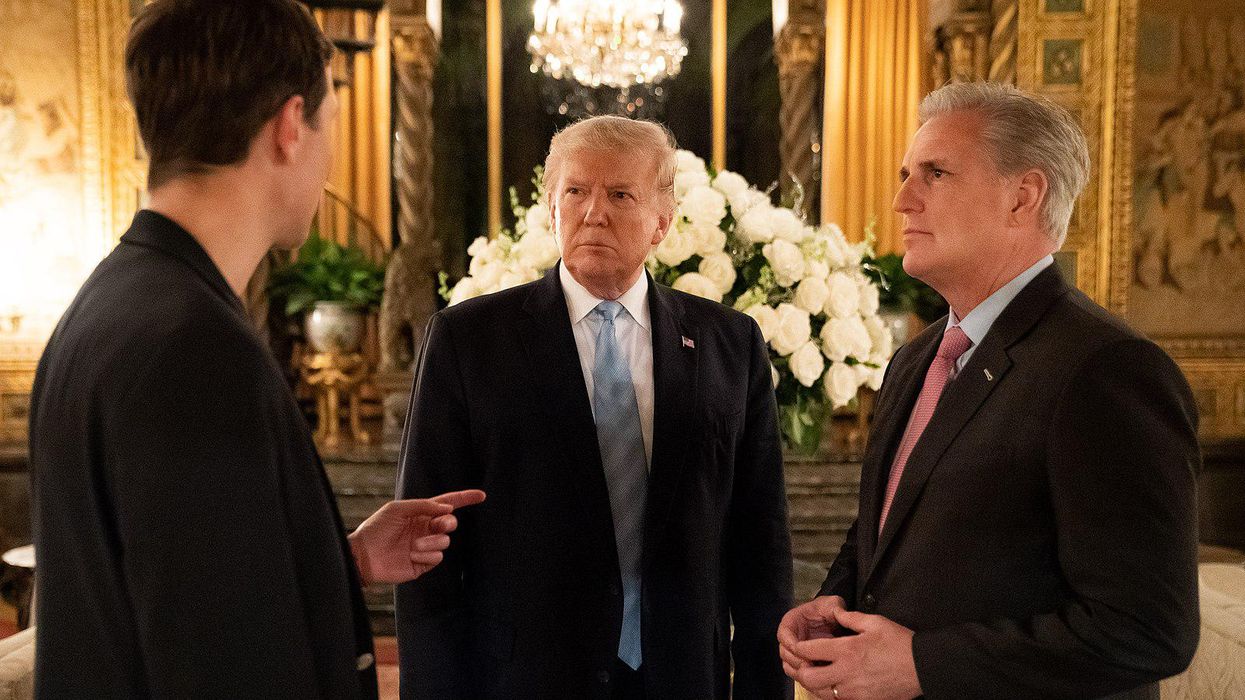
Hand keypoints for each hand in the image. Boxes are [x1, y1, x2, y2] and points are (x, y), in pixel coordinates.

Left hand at [348, 489, 485, 585]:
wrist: (363, 555)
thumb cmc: (376, 529)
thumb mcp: (397, 509)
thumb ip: (423, 505)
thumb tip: (447, 508)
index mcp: (421, 514)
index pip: (447, 504)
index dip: (464, 498)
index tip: (481, 495)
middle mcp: (426, 530)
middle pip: (450, 523)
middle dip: (448, 523)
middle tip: (440, 524)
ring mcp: (425, 547)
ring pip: (445, 541)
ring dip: (431, 542)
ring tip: (413, 546)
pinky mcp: (423, 564)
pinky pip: (438, 557)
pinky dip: (426, 555)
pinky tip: (412, 555)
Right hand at [778, 595, 847, 676]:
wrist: (834, 620)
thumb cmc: (830, 611)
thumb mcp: (832, 604)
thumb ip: (835, 607)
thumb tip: (839, 613)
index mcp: (792, 621)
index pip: (783, 634)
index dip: (790, 643)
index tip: (799, 650)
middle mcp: (791, 637)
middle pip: (785, 653)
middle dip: (796, 661)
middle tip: (809, 666)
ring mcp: (796, 651)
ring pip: (790, 666)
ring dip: (800, 671)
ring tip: (816, 673)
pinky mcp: (802, 661)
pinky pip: (798, 673)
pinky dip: (806, 677)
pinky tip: (819, 677)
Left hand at [790, 610, 920, 699]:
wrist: (922, 667)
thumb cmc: (899, 642)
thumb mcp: (875, 622)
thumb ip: (850, 618)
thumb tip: (835, 612)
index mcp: (847, 650)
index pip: (810, 650)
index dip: (799, 647)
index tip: (798, 645)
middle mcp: (846, 673)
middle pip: (808, 677)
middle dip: (801, 669)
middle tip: (804, 662)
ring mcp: (853, 692)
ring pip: (820, 692)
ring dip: (813, 683)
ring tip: (816, 672)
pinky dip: (829, 693)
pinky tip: (832, 684)